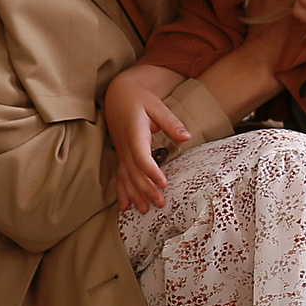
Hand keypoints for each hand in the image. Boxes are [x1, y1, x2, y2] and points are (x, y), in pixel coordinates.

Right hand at [106, 64, 191, 213]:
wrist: (118, 95)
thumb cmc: (139, 99)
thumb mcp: (157, 106)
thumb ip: (171, 122)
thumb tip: (186, 136)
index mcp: (134, 132)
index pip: (141, 156)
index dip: (151, 171)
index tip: (163, 183)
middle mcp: (125, 145)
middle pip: (134, 172)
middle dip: (146, 189)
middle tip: (161, 203)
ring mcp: (121, 152)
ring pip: (126, 177)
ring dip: (135, 194)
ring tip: (145, 210)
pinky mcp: (121, 155)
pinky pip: (120, 176)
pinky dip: (122, 192)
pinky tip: (125, 206)